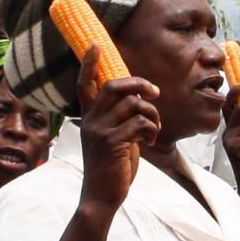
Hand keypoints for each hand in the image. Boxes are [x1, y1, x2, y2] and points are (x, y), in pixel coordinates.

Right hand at [75, 44, 158, 211]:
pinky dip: (152, 130)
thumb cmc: (111, 168)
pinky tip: (151, 142)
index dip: (88, 63)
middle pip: (115, 85)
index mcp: (89, 118)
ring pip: (134, 104)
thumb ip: (120, 120)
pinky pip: (141, 123)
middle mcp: (91, 121)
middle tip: (155, 93)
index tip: (95, 44)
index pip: (84, 84)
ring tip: (154, 130)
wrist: (101, 196)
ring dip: (153, 115)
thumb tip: (140, 102)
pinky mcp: (113, 143)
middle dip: (140, 84)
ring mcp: (100, 131)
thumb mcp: (112, 139)